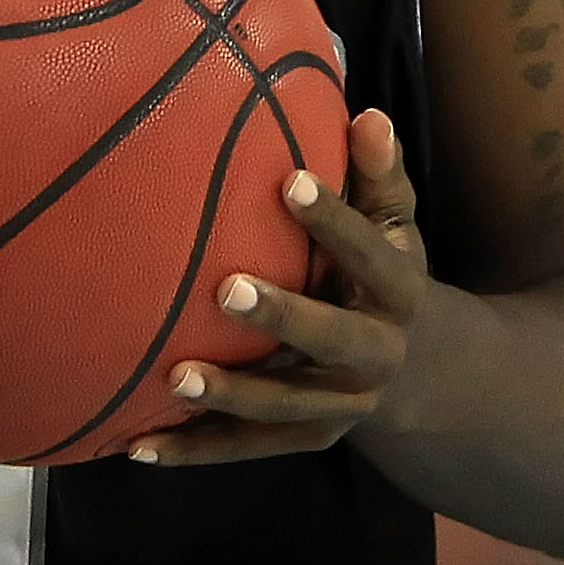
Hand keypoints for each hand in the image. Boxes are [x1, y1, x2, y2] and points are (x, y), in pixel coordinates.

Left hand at [132, 109, 430, 464]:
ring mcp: (342, 404)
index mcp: (398, 291)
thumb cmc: (384, 275)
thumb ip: (379, 175)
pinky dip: (195, 449)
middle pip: (331, 338)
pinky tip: (139, 444)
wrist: (424, 374)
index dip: (334, 221)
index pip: (369, 254)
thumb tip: (365, 115)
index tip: (290, 181)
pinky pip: (248, 447)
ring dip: (231, 394)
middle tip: (225, 289)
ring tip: (173, 375)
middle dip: (282, 316)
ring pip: (286, 405)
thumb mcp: (396, 226)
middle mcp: (376, 354)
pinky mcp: (309, 438)